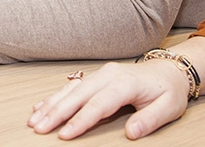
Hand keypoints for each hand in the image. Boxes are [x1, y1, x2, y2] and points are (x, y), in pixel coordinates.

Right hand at [28, 60, 189, 139]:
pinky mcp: (97, 76)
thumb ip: (150, 120)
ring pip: (71, 89)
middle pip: (78, 94)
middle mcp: (110, 75)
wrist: (170, 71)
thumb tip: (131, 133)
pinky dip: (56, 96)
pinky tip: (41, 105)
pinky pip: (72, 86)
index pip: (99, 104)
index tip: (64, 134)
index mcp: (126, 83)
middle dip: (56, 112)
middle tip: (38, 127)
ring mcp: (102, 74)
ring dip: (51, 104)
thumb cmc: (168, 91)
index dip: (80, 120)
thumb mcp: (169, 107)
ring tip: (34, 119)